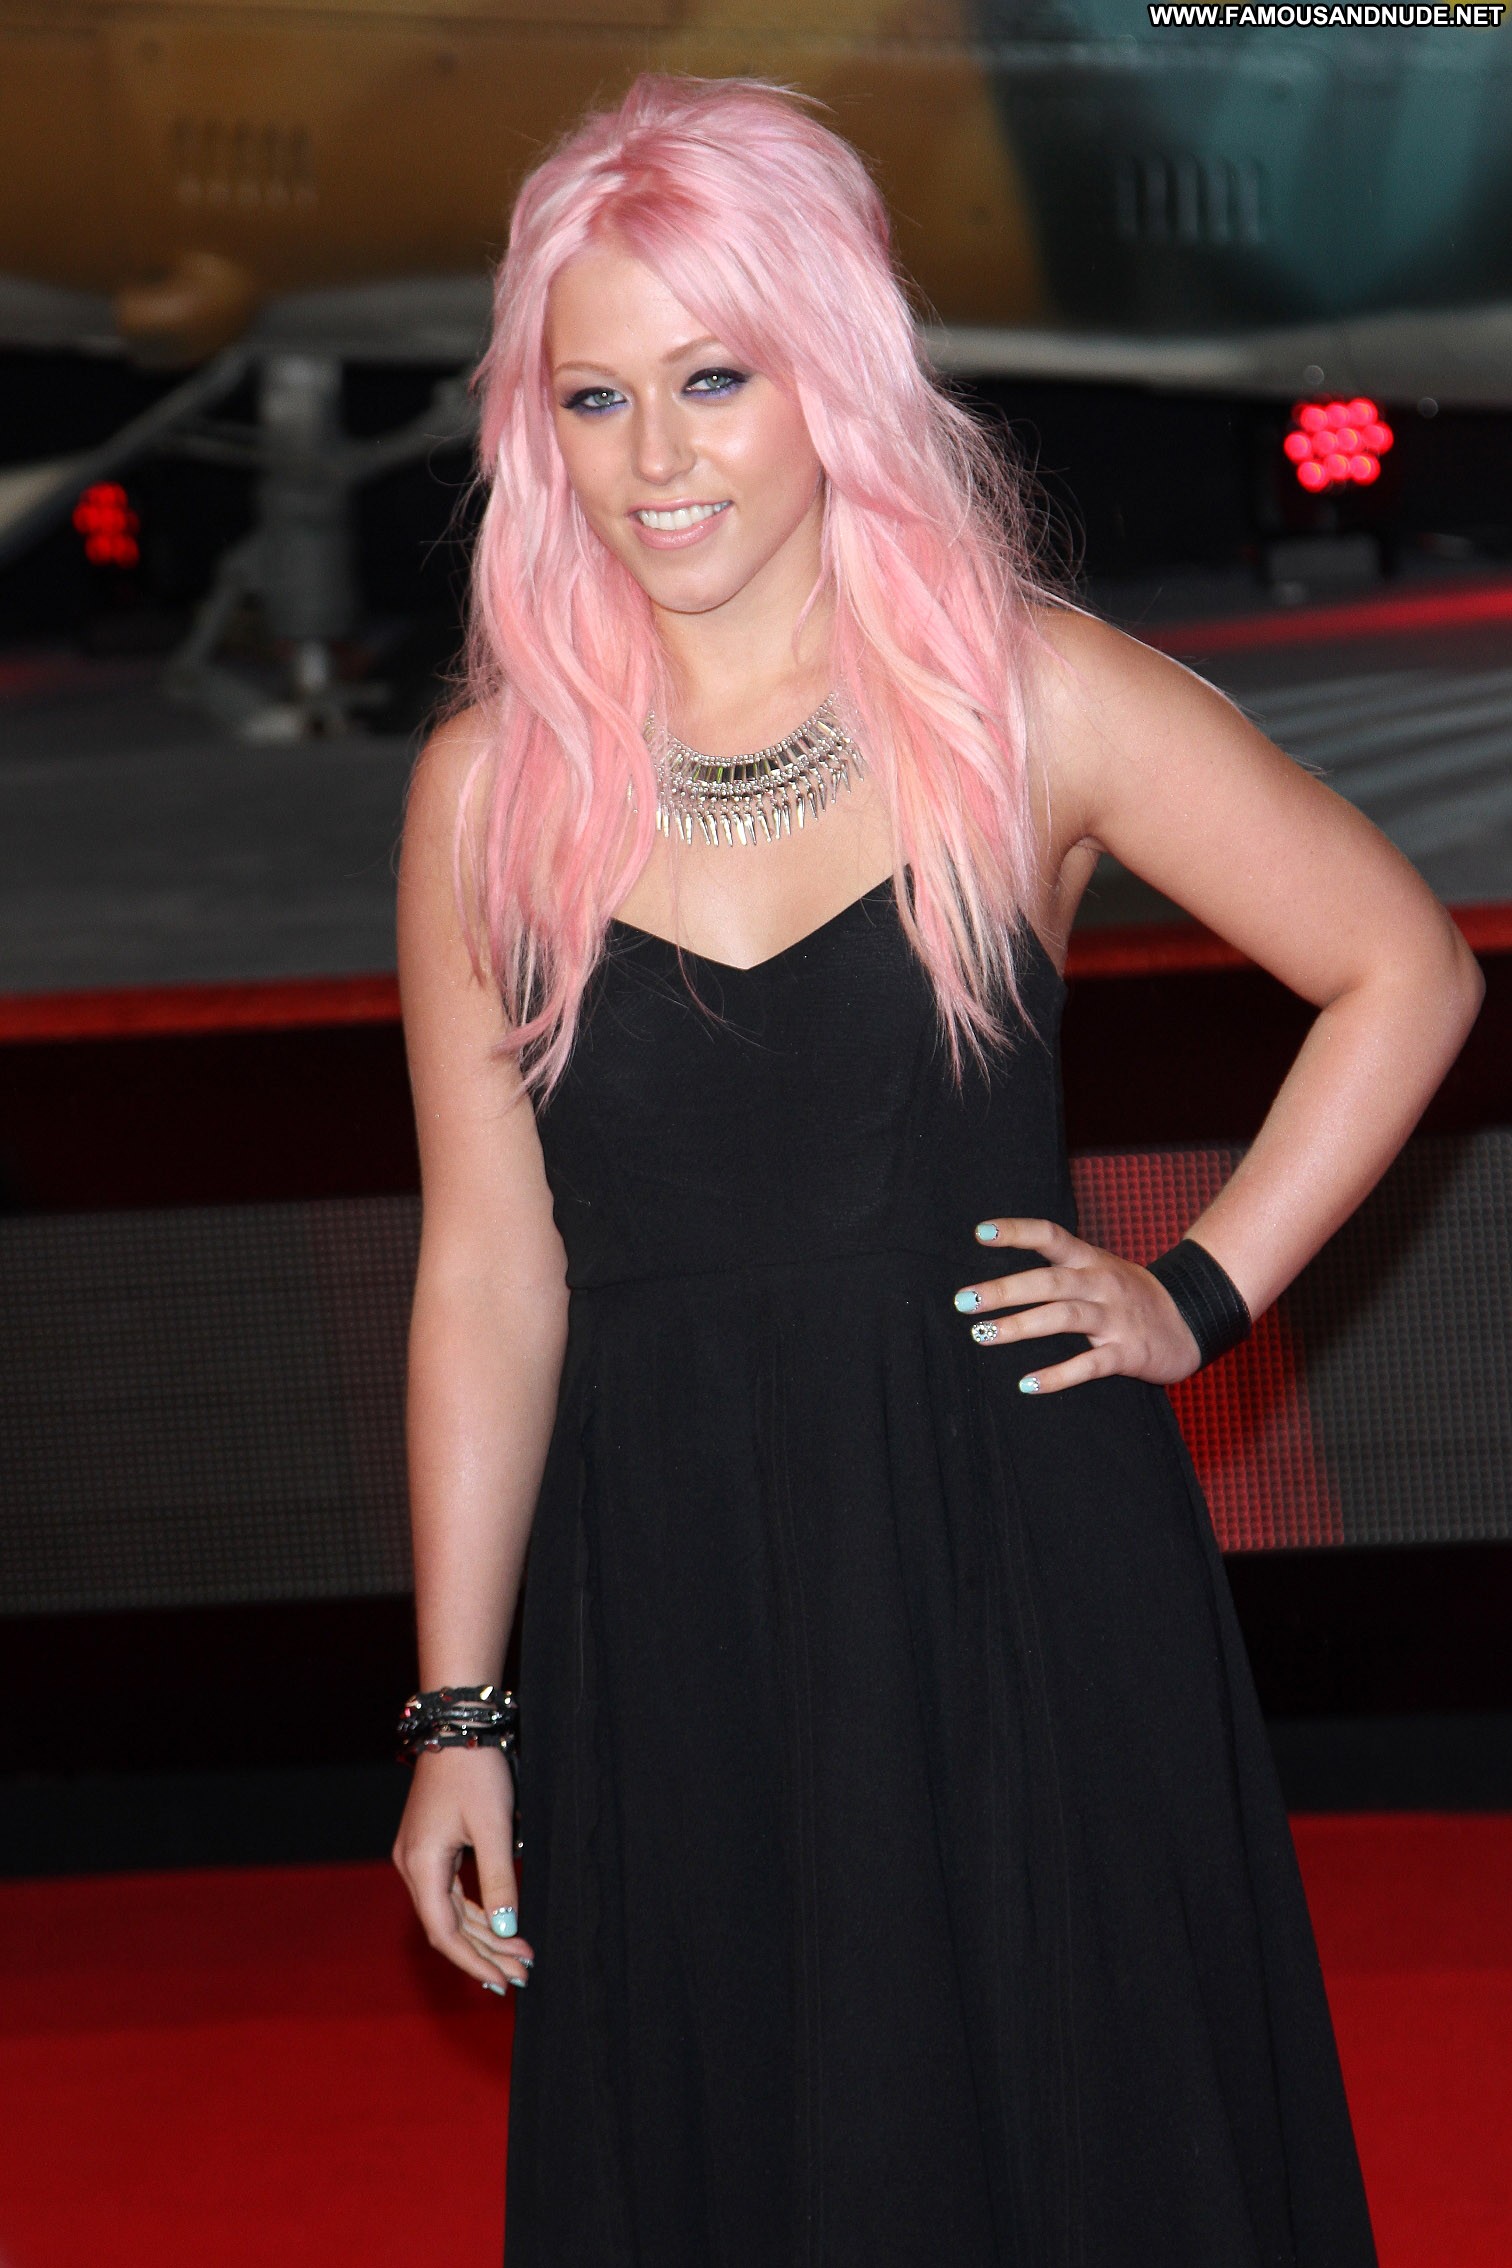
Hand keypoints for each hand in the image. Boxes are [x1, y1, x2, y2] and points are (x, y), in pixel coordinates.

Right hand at [392, 1744, 534, 1995]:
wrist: (456, 1726)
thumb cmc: (475, 1771)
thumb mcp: (494, 1827)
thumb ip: (500, 1880)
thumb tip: (507, 1931)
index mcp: (421, 1865)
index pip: (445, 1932)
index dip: (475, 1961)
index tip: (505, 1980)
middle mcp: (412, 1866)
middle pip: (448, 1926)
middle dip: (486, 1952)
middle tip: (523, 1972)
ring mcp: (418, 1857)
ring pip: (451, 1912)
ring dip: (484, 1934)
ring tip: (519, 1955)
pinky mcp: (430, 1847)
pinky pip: (451, 1893)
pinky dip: (476, 1911)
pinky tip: (500, 1926)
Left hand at [954, 1216, 1200, 1395]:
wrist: (1191, 1319)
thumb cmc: (1128, 1296)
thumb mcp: (1099, 1270)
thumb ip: (1059, 1270)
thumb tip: (998, 1280)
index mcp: (1091, 1260)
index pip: (1052, 1236)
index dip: (1017, 1232)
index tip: (980, 1233)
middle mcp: (1101, 1282)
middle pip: (1049, 1280)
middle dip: (1004, 1290)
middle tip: (964, 1301)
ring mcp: (1115, 1317)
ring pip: (1064, 1316)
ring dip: (1020, 1326)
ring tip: (983, 1335)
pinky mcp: (1127, 1352)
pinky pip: (1090, 1364)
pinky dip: (1058, 1375)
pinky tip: (1028, 1384)